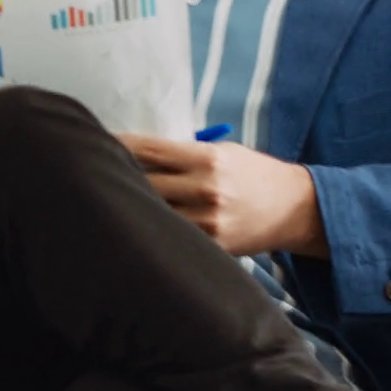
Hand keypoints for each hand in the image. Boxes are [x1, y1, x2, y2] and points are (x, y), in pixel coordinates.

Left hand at [116, 134, 327, 258]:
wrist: (297, 209)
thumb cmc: (254, 174)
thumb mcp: (224, 152)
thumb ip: (185, 154)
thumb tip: (136, 154)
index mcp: (207, 159)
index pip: (149, 150)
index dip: (118, 146)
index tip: (96, 143)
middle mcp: (206, 189)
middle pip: (144, 183)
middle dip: (119, 177)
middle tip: (93, 175)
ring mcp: (209, 222)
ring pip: (154, 214)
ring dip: (132, 208)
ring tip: (110, 203)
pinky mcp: (213, 247)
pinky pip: (173, 237)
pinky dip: (155, 231)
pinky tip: (139, 228)